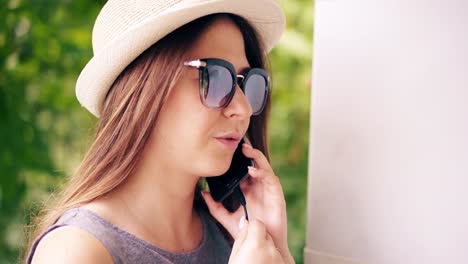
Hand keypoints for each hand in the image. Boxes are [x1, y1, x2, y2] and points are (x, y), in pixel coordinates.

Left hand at [201, 142, 293, 262]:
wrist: (263, 244)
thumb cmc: (249, 231)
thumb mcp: (227, 218)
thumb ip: (215, 207)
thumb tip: (203, 193)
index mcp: (249, 189)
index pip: (243, 169)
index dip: (237, 158)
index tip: (227, 148)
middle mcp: (259, 187)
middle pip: (254, 163)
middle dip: (247, 152)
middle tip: (238, 143)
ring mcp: (268, 190)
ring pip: (264, 167)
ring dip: (256, 157)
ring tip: (246, 150)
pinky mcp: (277, 195)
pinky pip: (271, 179)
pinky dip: (263, 172)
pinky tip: (253, 170)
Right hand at [228, 219, 283, 263]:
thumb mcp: (234, 256)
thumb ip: (241, 237)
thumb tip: (245, 223)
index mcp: (255, 243)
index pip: (257, 223)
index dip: (251, 228)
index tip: (246, 235)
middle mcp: (270, 249)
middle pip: (265, 234)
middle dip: (258, 239)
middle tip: (249, 252)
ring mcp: (279, 258)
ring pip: (272, 245)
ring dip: (265, 250)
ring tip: (255, 261)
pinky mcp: (283, 263)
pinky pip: (278, 256)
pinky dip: (271, 259)